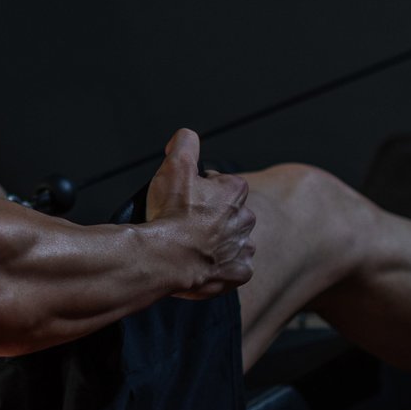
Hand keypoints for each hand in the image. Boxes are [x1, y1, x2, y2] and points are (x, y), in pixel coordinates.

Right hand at [143, 128, 255, 297]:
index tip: (182, 199)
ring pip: (232, 241)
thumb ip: (184, 142)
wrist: (164, 259)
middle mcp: (246, 218)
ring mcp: (243, 248)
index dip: (197, 190)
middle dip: (210, 217)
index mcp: (235, 191)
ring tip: (191, 246)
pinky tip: (201, 264)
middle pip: (227, 213)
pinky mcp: (239, 273)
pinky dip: (220, 267)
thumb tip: (186, 136)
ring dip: (216, 242)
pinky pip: (234, 268)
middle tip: (184, 223)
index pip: (219, 184)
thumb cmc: (170, 214)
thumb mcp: (174, 165)